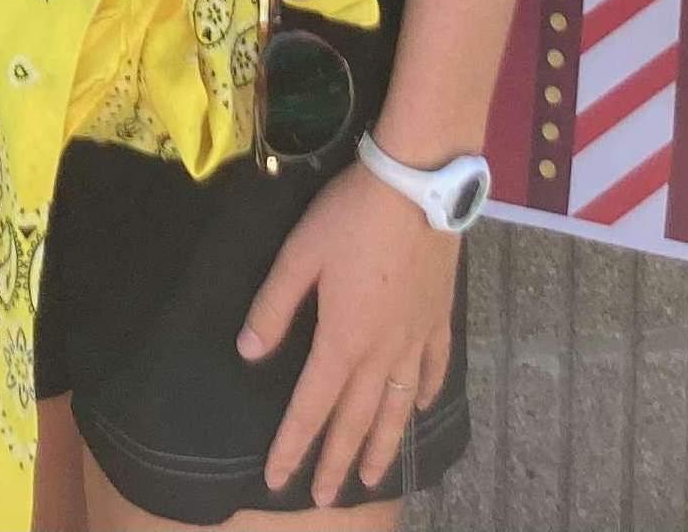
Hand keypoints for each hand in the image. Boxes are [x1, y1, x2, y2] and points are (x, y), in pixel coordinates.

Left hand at [241, 159, 457, 507]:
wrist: (417, 188)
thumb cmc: (350, 217)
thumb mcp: (300, 254)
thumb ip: (274, 307)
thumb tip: (248, 354)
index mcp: (342, 341)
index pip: (311, 406)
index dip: (292, 445)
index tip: (277, 480)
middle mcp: (381, 354)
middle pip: (357, 420)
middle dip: (336, 462)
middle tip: (324, 498)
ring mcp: (416, 340)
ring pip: (398, 409)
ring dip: (382, 447)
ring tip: (372, 478)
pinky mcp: (439, 320)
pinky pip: (433, 370)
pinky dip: (425, 396)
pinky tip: (421, 409)